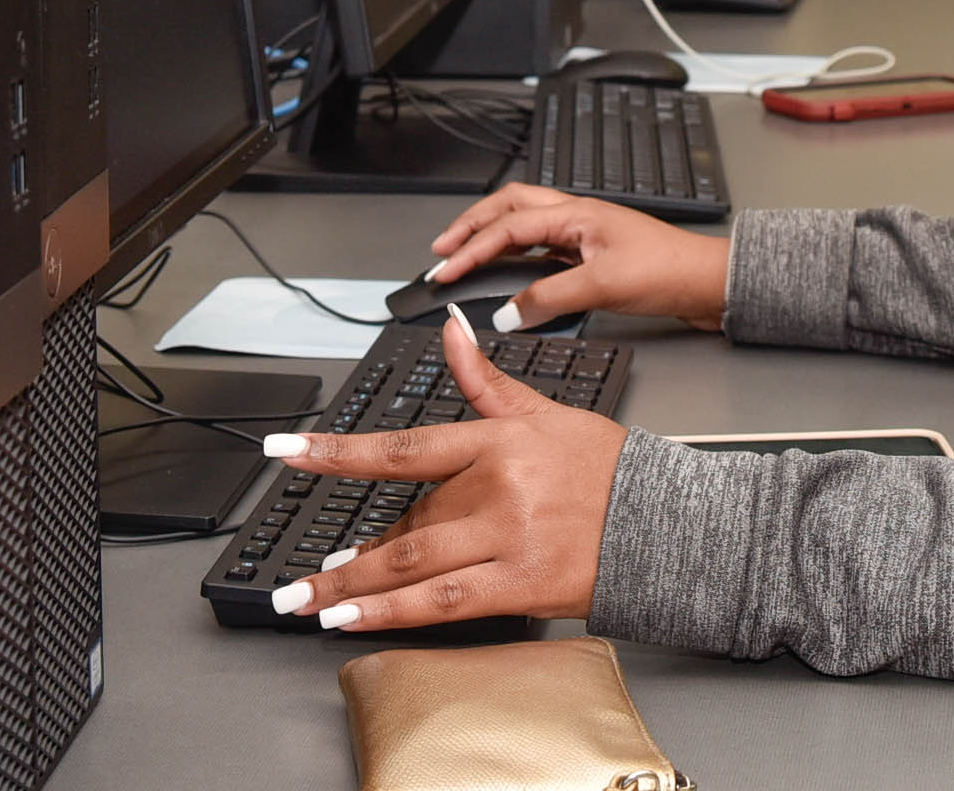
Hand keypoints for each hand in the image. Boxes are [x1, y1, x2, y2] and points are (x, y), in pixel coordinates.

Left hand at [265, 309, 626, 631]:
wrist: (668, 522)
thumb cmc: (607, 469)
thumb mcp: (546, 414)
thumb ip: (486, 381)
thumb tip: (452, 332)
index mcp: (499, 442)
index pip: (404, 445)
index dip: (338, 450)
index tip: (286, 451)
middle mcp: (498, 487)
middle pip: (405, 521)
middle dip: (351, 552)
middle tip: (307, 574)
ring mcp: (509, 538)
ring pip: (412, 563)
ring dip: (351, 585)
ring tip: (309, 601)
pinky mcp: (522, 584)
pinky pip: (443, 603)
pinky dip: (391, 613)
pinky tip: (353, 620)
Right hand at [427, 184, 729, 332]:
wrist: (708, 282)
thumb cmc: (670, 270)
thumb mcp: (602, 286)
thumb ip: (549, 299)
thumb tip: (507, 313)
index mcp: (577, 213)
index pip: (508, 225)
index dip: (470, 248)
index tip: (444, 269)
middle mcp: (578, 217)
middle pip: (510, 208)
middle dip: (471, 225)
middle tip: (442, 249)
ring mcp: (586, 234)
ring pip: (526, 225)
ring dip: (493, 237)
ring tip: (466, 256)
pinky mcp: (594, 254)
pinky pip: (544, 248)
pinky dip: (518, 257)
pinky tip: (512, 275)